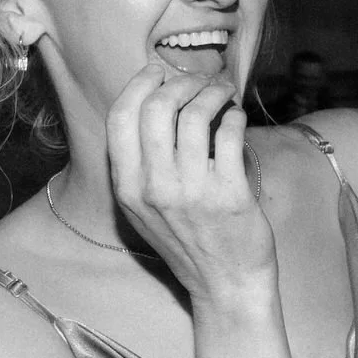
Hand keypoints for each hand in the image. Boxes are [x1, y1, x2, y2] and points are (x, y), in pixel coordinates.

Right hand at [105, 64, 271, 300]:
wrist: (226, 284)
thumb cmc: (189, 244)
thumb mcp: (144, 210)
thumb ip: (140, 167)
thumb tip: (154, 107)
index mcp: (127, 186)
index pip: (121, 117)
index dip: (140, 85)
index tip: (159, 72)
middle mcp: (154, 186)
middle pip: (157, 108)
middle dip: (181, 82)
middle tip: (201, 80)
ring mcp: (192, 190)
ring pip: (195, 115)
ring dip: (212, 93)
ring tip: (224, 92)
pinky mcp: (230, 194)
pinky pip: (229, 135)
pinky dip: (234, 116)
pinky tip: (236, 117)